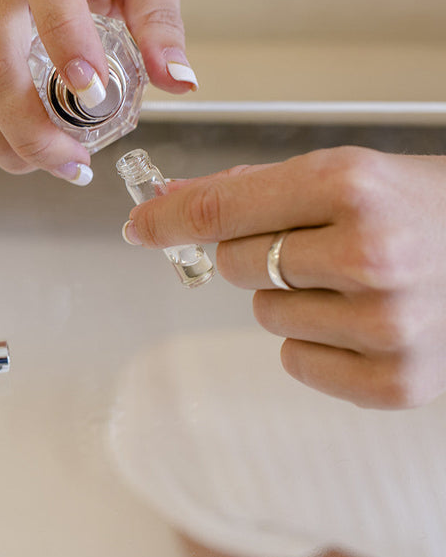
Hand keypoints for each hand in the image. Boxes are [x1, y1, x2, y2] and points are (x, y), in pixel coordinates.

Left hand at [122, 146, 445, 408]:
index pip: (221, 210)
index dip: (169, 219)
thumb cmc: (427, 209)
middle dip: (256, 252)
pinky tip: (362, 319)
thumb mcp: (347, 175)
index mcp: (352, 187)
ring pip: (264, 315)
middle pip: (235, 264)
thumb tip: (168, 203)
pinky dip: (315, 343)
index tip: (141, 225)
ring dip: (291, 298)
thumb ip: (252, 190)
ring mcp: (385, 325)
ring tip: (353, 280)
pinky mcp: (395, 382)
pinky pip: (296, 362)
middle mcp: (370, 255)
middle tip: (313, 243)